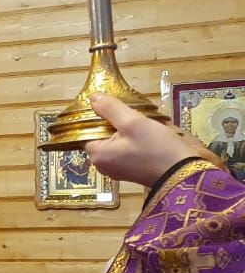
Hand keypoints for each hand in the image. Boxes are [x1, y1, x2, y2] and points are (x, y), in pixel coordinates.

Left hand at [85, 94, 220, 186]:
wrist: (184, 173)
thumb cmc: (156, 147)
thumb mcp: (133, 123)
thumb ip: (111, 109)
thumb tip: (93, 98)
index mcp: (97, 155)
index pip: (88, 131)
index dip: (100, 117)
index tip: (116, 108)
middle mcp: (103, 165)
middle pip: (103, 136)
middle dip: (116, 123)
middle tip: (134, 116)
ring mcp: (117, 170)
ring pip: (116, 142)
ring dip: (128, 131)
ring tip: (143, 124)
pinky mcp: (132, 172)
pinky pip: (127, 150)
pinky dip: (134, 140)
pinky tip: (148, 135)